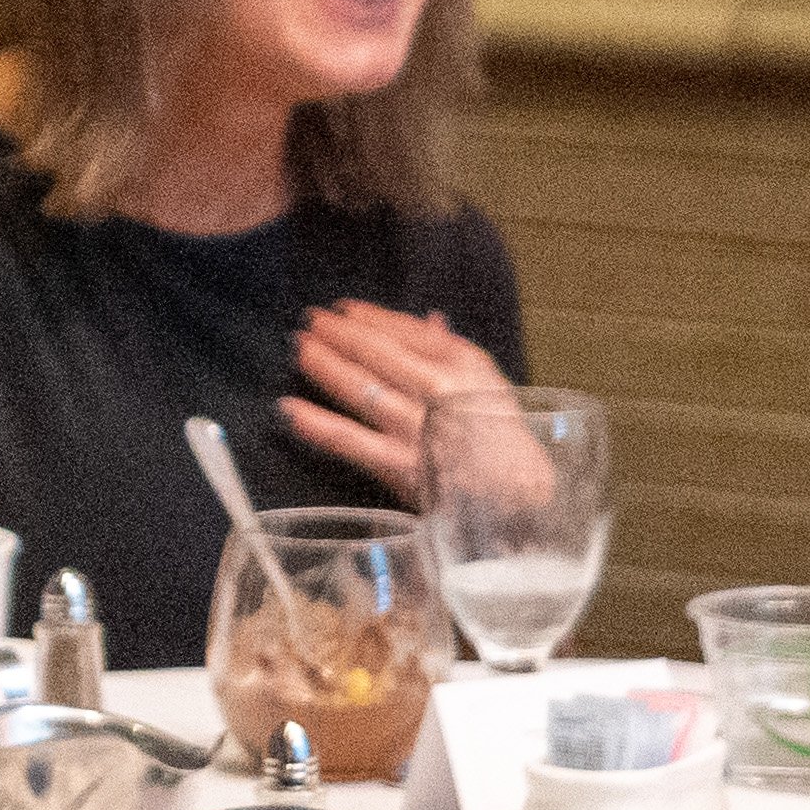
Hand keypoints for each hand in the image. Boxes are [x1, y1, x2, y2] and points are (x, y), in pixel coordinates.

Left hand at [285, 304, 514, 503]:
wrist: (520, 500)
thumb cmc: (501, 440)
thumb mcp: (488, 385)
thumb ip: (454, 351)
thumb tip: (431, 318)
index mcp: (465, 365)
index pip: (409, 331)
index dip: (371, 317)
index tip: (344, 309)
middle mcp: (441, 391)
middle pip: (378, 354)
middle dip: (339, 334)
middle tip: (310, 319)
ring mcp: (419, 428)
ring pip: (361, 388)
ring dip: (324, 364)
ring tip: (298, 347)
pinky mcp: (402, 465)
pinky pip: (350, 441)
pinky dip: (316, 424)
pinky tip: (289, 409)